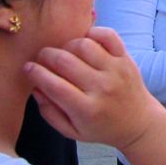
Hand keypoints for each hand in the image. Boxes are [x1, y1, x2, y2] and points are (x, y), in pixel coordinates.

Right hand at [23, 27, 157, 150]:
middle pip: (65, 62)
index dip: (36, 73)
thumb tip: (35, 87)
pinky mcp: (125, 57)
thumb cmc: (101, 127)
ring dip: (67, 45)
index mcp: (87, 109)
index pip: (55, 85)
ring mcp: (115, 69)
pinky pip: (107, 35)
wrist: (137, 123)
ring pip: (84, 45)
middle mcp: (102, 87)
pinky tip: (84, 42)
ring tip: (64, 53)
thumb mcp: (72, 131)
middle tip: (41, 58)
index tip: (27, 67)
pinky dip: (93, 33)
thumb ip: (50, 112)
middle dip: (46, 56)